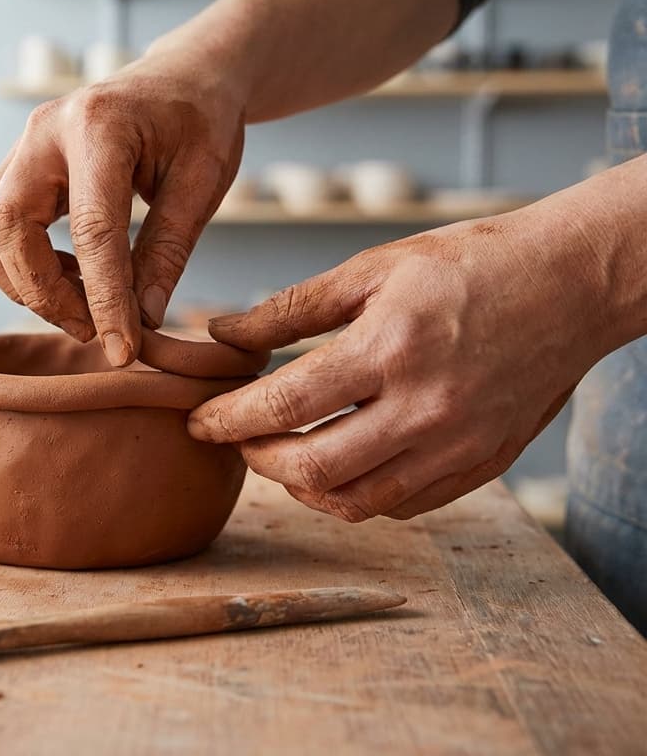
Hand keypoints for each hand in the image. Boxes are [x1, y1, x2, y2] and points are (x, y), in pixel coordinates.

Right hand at [0, 50, 246, 366]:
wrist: (183, 76)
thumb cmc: (200, 120)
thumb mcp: (205, 180)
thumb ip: (169, 248)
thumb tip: (143, 319)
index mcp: (100, 125)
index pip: (91, 228)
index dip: (104, 298)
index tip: (122, 349)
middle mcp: (45, 131)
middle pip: (8, 226)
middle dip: (44, 292)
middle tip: (93, 330)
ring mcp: (22, 145)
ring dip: (19, 280)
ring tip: (78, 306)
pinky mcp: (15, 165)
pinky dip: (15, 263)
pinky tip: (65, 277)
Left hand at [186, 209, 618, 521]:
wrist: (570, 284)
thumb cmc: (468, 265)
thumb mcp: (372, 269)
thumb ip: (291, 308)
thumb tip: (222, 334)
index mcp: (391, 348)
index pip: (286, 405)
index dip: (229, 419)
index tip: (199, 420)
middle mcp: (425, 408)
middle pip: (314, 468)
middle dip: (256, 460)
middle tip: (234, 438)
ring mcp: (458, 445)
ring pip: (356, 501)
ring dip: (301, 486)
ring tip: (278, 454)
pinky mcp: (481, 465)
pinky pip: (402, 504)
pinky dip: (355, 495)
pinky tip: (335, 465)